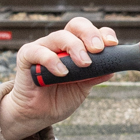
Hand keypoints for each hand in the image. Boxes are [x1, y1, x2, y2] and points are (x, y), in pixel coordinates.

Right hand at [0, 17, 119, 139]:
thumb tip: (112, 69)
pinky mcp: (26, 56)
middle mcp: (60, 44)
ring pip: (59, 36)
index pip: (90, 32)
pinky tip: (61, 73)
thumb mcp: (82, 88)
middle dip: (90, 34)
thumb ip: (94, 76)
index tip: (112, 44)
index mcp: (75, 48)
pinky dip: (52, 60)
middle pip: (76, 25)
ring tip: (84, 64)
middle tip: (98, 50)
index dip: (102, 34)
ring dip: (75, 48)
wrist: (37, 114)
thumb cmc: (59, 98)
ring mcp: (43, 48)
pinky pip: (38, 51)